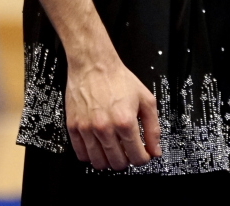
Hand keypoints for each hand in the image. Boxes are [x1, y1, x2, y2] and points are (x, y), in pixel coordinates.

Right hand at [64, 52, 161, 170]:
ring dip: (109, 161)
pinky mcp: (73, 127)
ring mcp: (87, 129)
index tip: (143, 154)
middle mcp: (105, 128)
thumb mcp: (146, 100)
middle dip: (127, 161)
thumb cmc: (119, 79)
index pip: (137, 157)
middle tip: (129, 151)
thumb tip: (155, 150)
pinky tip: (98, 147)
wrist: (93, 65)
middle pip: (118, 163)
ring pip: (99, 163)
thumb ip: (153, 128)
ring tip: (114, 150)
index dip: (144, 159)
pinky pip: (81, 154)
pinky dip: (91, 156)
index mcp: (125, 122)